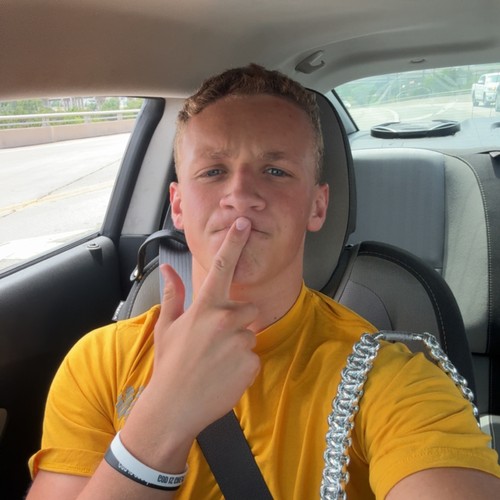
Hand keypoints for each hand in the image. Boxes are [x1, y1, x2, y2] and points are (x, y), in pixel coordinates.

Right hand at [147, 216, 259, 440]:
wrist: (174, 407)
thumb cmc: (169, 365)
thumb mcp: (167, 327)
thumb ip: (173, 294)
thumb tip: (168, 267)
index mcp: (205, 308)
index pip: (222, 267)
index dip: (233, 242)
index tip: (243, 223)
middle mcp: (225, 320)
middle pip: (248, 308)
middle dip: (238, 319)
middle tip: (216, 339)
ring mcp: (240, 342)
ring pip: (250, 334)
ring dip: (239, 343)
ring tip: (217, 360)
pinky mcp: (251, 363)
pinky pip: (253, 357)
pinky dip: (242, 364)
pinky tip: (224, 374)